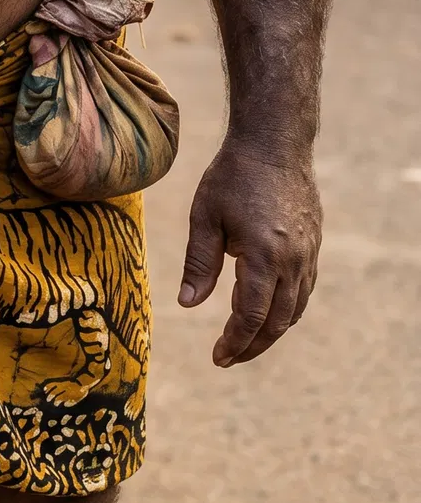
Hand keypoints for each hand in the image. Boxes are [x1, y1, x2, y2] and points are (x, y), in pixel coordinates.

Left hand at [179, 141, 321, 365]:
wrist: (275, 144)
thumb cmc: (233, 176)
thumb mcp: (205, 216)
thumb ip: (199, 263)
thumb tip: (188, 304)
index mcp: (264, 256)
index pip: (252, 316)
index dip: (235, 341)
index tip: (218, 357)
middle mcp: (293, 261)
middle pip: (278, 321)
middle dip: (253, 345)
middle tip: (228, 358)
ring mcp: (308, 254)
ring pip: (295, 309)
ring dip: (271, 331)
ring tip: (244, 341)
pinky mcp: (313, 246)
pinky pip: (304, 290)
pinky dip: (287, 309)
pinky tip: (267, 311)